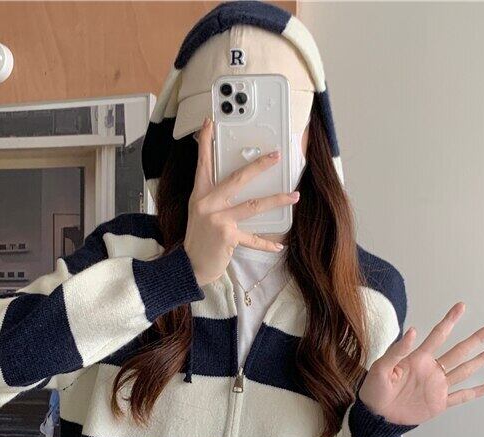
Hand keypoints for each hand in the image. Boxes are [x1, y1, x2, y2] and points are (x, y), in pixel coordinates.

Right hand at [184, 117, 299, 285]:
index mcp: (200, 195)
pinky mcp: (227, 236)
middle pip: (237, 179)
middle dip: (258, 166)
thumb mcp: (200, 213)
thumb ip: (214, 198)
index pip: (203, 164)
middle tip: (275, 156)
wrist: (189, 265)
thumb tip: (236, 187)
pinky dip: (266, 244)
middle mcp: (207, 203)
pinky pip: (252, 238)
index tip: (210, 123)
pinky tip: (279, 246)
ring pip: (253, 205)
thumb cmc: (198, 240)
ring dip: (276, 200)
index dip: (206, 143)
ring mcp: (218, 219)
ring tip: (293, 196)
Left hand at [358, 302, 483, 425]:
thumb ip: (397, 350)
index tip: (461, 306)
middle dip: (476, 339)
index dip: (450, 321)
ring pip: (464, 371)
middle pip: (459, 351)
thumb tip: (413, 331)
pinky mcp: (438, 403)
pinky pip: (460, 397)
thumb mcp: (381, 367)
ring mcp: (437, 386)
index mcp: (418, 359)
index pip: (437, 336)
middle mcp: (431, 370)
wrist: (375, 415)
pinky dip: (475, 392)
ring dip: (480, 360)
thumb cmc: (374, 389)